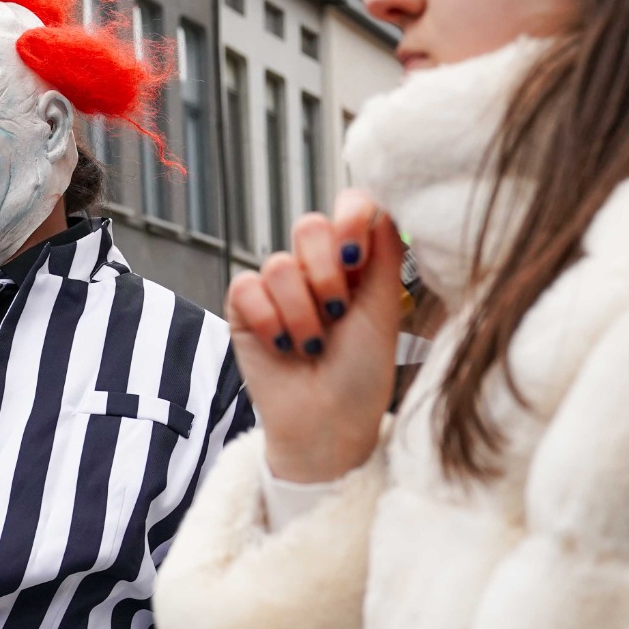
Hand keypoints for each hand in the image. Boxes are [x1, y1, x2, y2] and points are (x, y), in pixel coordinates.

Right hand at [226, 190, 404, 482]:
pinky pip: (247, 287)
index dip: (350, 216)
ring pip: (279, 264)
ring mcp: (277, 288)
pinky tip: (282, 346)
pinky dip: (268, 321)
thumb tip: (383, 204)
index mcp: (354, 263)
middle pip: (309, 226)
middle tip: (338, 313)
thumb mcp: (384, 310)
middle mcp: (315, 269)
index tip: (356, 253)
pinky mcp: (244, 308)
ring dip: (301, 313)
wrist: (327, 423)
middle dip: (326, 274)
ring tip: (312, 345)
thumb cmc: (362, 374)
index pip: (349, 208)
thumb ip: (384, 254)